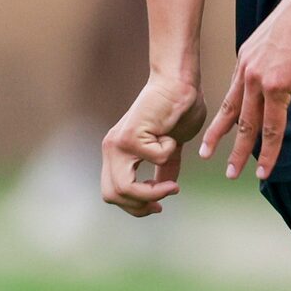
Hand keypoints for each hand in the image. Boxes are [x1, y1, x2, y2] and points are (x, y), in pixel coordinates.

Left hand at [102, 73, 205, 215]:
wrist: (179, 83)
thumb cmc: (177, 111)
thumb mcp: (171, 149)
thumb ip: (164, 168)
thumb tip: (166, 188)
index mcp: (117, 154)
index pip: (112, 192)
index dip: (134, 207)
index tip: (160, 206)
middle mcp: (112, 149)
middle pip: (112, 195)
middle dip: (141, 206)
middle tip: (166, 196)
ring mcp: (118, 142)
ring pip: (124, 187)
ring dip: (154, 192)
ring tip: (173, 186)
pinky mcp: (132, 134)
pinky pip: (155, 160)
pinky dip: (170, 153)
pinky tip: (172, 136)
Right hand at [200, 0, 290, 180]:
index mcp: (276, 87)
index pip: (271, 130)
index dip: (269, 155)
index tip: (263, 175)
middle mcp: (255, 79)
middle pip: (244, 124)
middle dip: (236, 152)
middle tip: (229, 174)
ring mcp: (245, 67)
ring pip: (230, 106)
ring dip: (218, 131)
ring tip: (205, 151)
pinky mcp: (243, 56)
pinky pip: (233, 87)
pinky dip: (227, 105)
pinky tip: (223, 118)